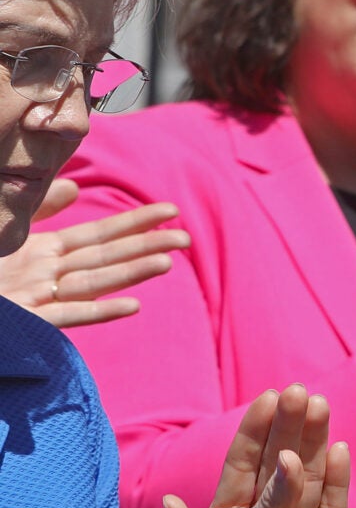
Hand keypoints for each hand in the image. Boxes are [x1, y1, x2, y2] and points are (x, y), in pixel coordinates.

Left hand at [0, 180, 186, 327]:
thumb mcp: (5, 226)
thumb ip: (38, 208)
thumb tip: (74, 186)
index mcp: (43, 252)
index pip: (99, 235)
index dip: (134, 223)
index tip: (171, 211)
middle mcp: (47, 274)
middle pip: (105, 259)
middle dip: (146, 248)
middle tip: (185, 240)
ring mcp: (38, 299)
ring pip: (93, 284)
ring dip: (131, 275)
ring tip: (167, 263)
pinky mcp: (25, 320)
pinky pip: (65, 316)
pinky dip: (100, 312)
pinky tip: (133, 306)